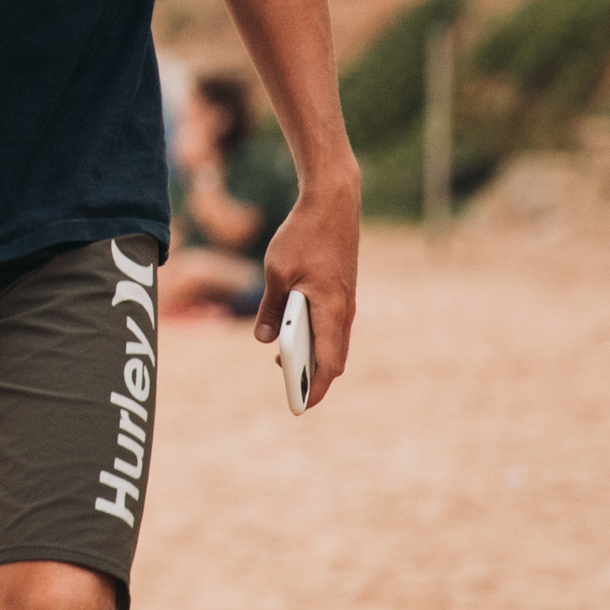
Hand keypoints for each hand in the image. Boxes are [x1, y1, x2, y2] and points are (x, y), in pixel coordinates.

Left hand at [254, 166, 358, 404]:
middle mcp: (344, 311)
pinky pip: (333, 325)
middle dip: (312, 376)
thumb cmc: (303, 236)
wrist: (333, 203)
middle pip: (333, 358)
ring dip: (313, 355)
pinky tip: (296, 334)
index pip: (328, 364)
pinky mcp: (342, 290)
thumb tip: (263, 340)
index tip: (300, 407)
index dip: (315, 388)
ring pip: (334, 341)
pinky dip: (317, 337)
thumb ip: (270, 309)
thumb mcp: (277, 273)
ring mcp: (346, 301)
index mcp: (331, 311)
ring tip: (283, 362)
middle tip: (288, 386)